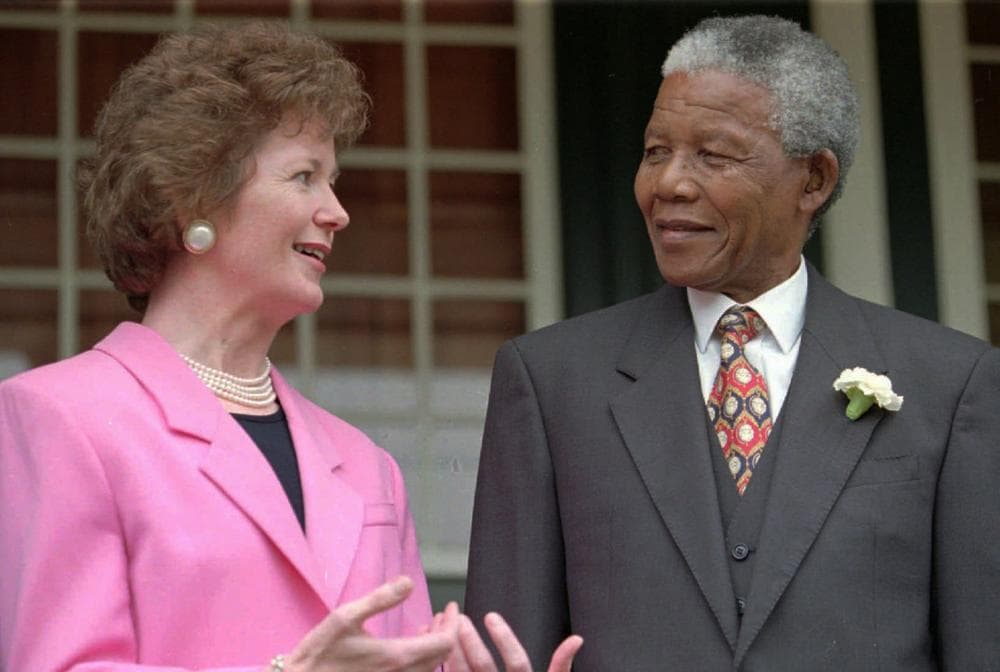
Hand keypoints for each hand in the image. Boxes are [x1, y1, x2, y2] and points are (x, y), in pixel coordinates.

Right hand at [284, 575, 455, 671]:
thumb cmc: (319, 653)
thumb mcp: (346, 617)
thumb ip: (381, 599)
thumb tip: (409, 582)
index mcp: (396, 657)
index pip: (444, 643)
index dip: (453, 624)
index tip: (452, 608)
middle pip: (441, 657)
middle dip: (447, 633)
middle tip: (444, 615)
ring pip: (429, 669)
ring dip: (435, 648)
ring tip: (429, 626)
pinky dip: (422, 660)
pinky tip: (410, 647)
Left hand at [443, 611, 582, 671]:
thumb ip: (561, 667)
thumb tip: (576, 639)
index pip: (517, 662)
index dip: (505, 639)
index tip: (491, 616)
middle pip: (485, 669)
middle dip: (470, 642)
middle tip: (460, 619)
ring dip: (455, 657)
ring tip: (445, 633)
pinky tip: (437, 661)